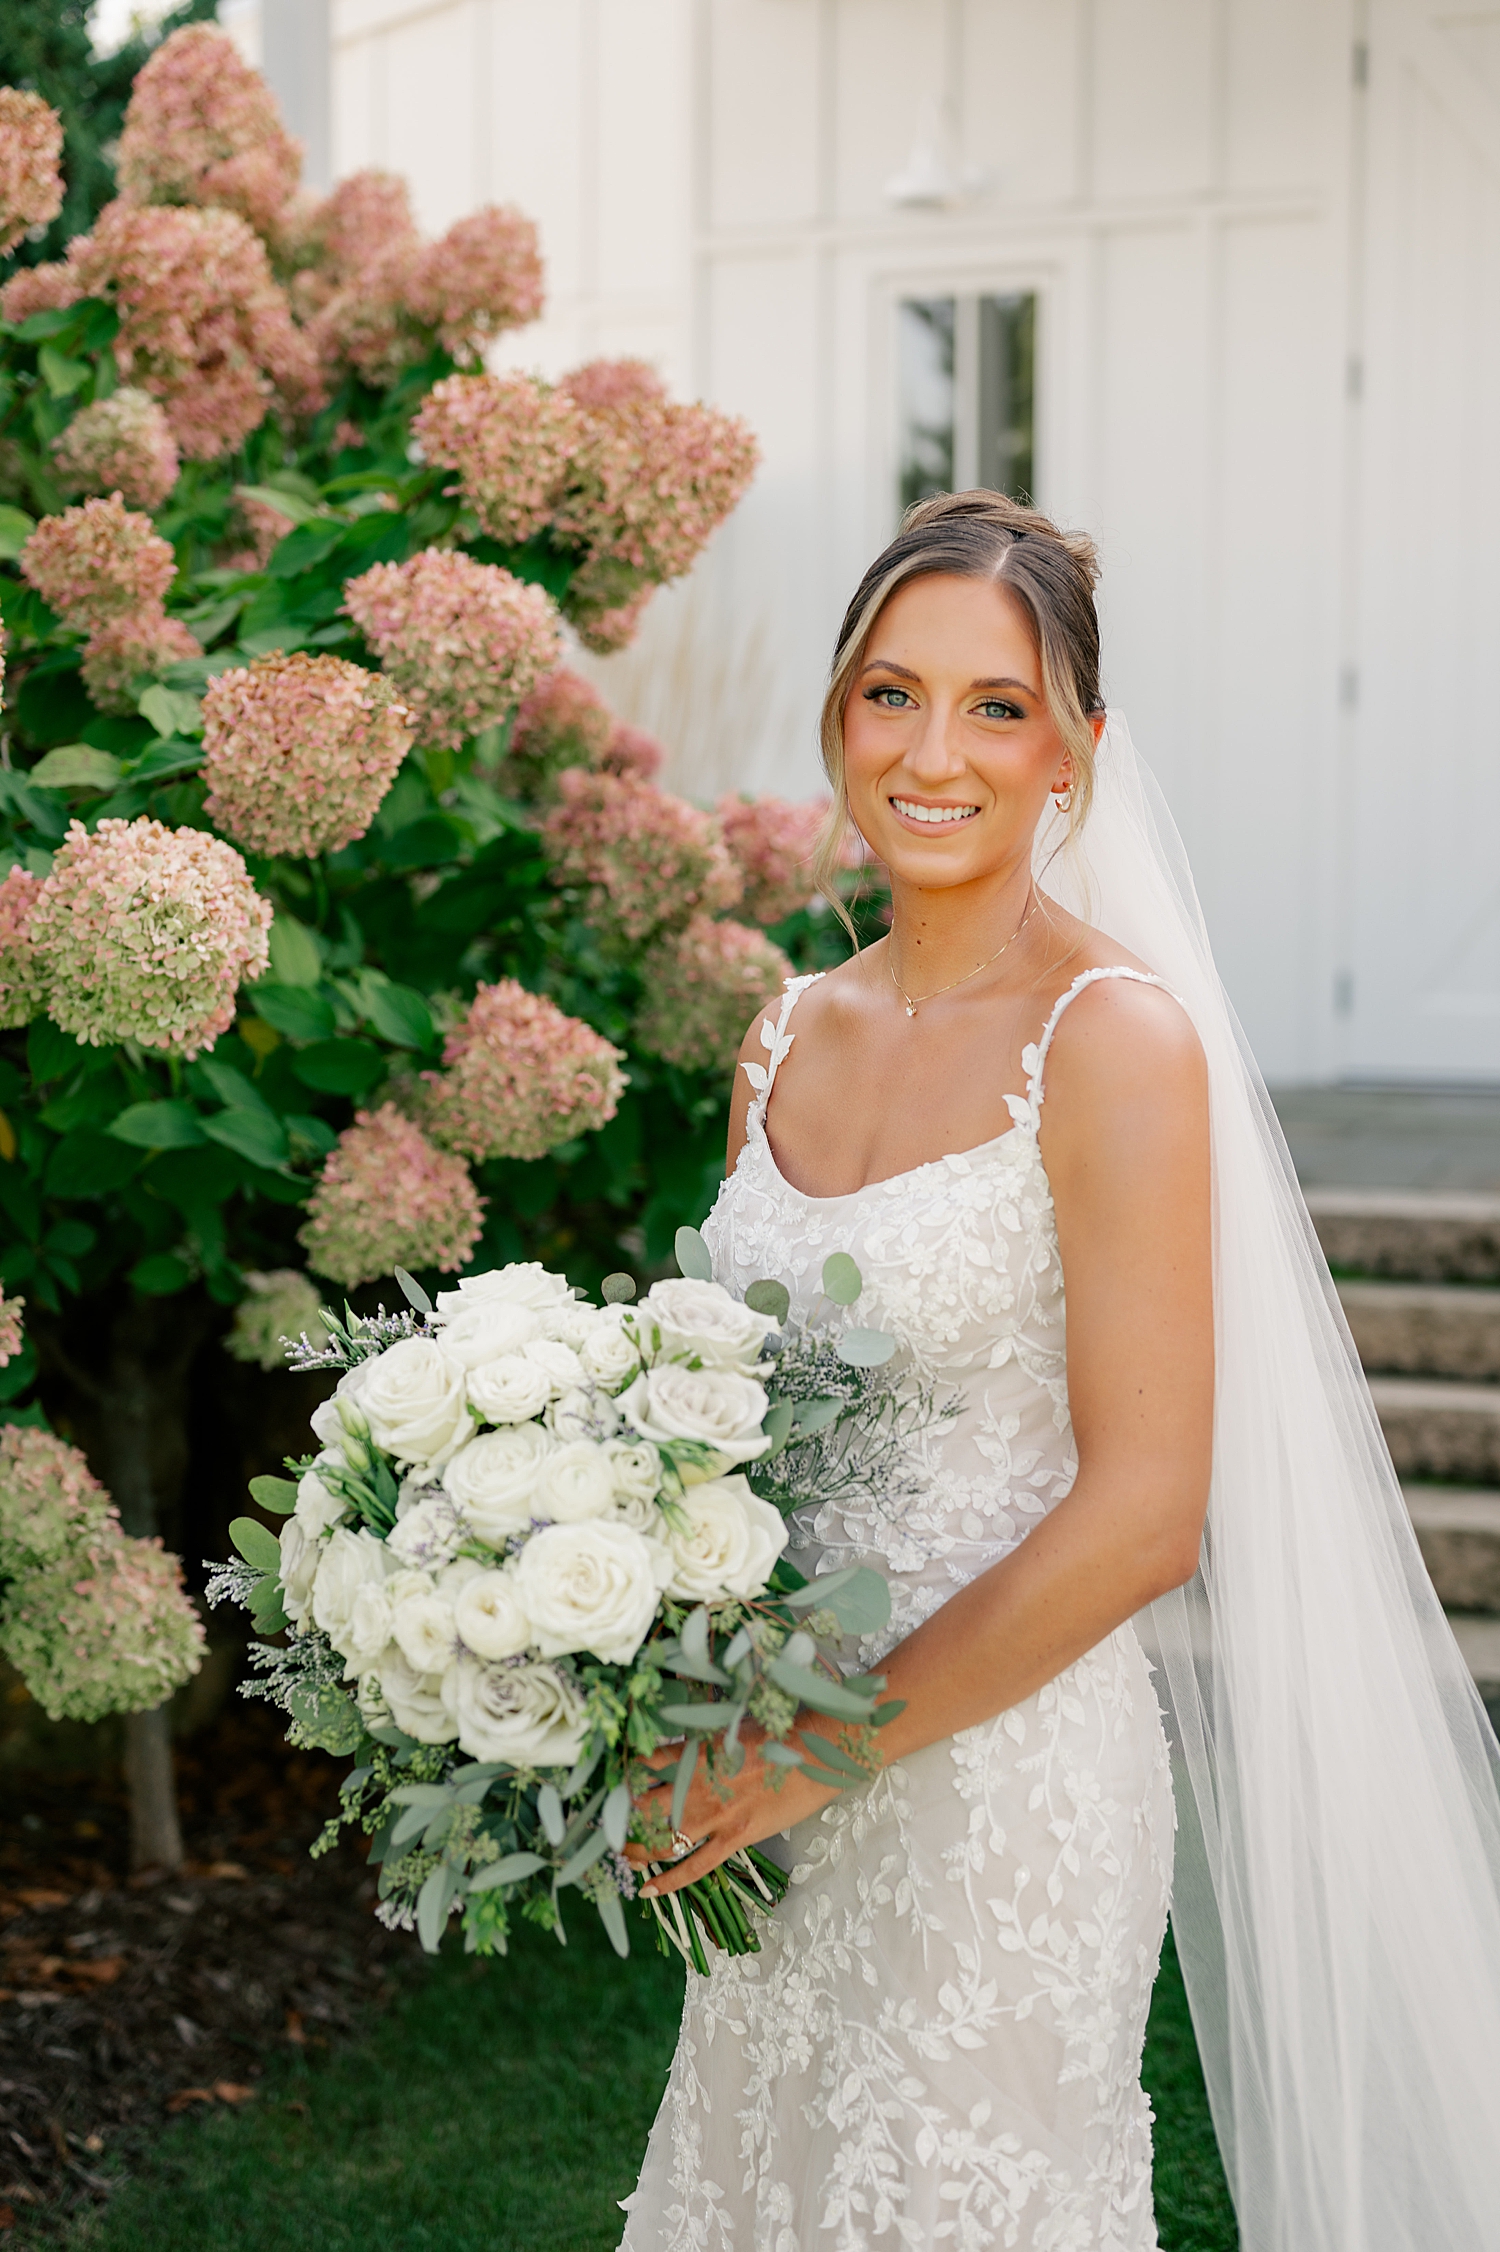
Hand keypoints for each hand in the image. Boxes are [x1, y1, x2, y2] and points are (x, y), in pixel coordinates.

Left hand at [628, 1719, 843, 1897]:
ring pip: (662, 1841)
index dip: (623, 1780)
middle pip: (644, 1810)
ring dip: (637, 1851)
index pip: (644, 1767)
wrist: (816, 1754)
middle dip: (621, 1822)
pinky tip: (648, 1890)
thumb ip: (698, 1744)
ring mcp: (716, 1815)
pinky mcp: (735, 1838)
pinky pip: (695, 1867)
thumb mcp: (728, 1728)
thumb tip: (671, 1753)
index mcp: (694, 1753)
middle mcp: (697, 1786)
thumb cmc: (776, 1735)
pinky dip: (668, 1882)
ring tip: (625, 1856)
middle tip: (609, 1829)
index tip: (614, 1788)